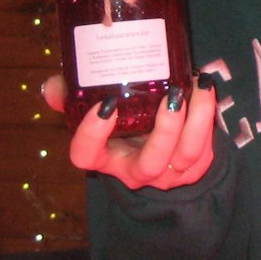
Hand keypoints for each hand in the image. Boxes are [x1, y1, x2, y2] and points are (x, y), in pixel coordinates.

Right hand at [42, 75, 217, 190]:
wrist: (159, 144)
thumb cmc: (121, 122)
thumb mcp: (96, 111)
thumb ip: (72, 97)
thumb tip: (53, 87)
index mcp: (103, 156)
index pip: (86, 156)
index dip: (91, 135)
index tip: (105, 106)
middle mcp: (134, 170)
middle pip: (149, 163)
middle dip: (164, 131)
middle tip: (170, 96)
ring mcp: (167, 172)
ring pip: (185, 155)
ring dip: (195, 121)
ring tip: (195, 88)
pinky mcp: (194, 166)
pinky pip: (205, 146)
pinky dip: (207, 115)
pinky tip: (204, 88)